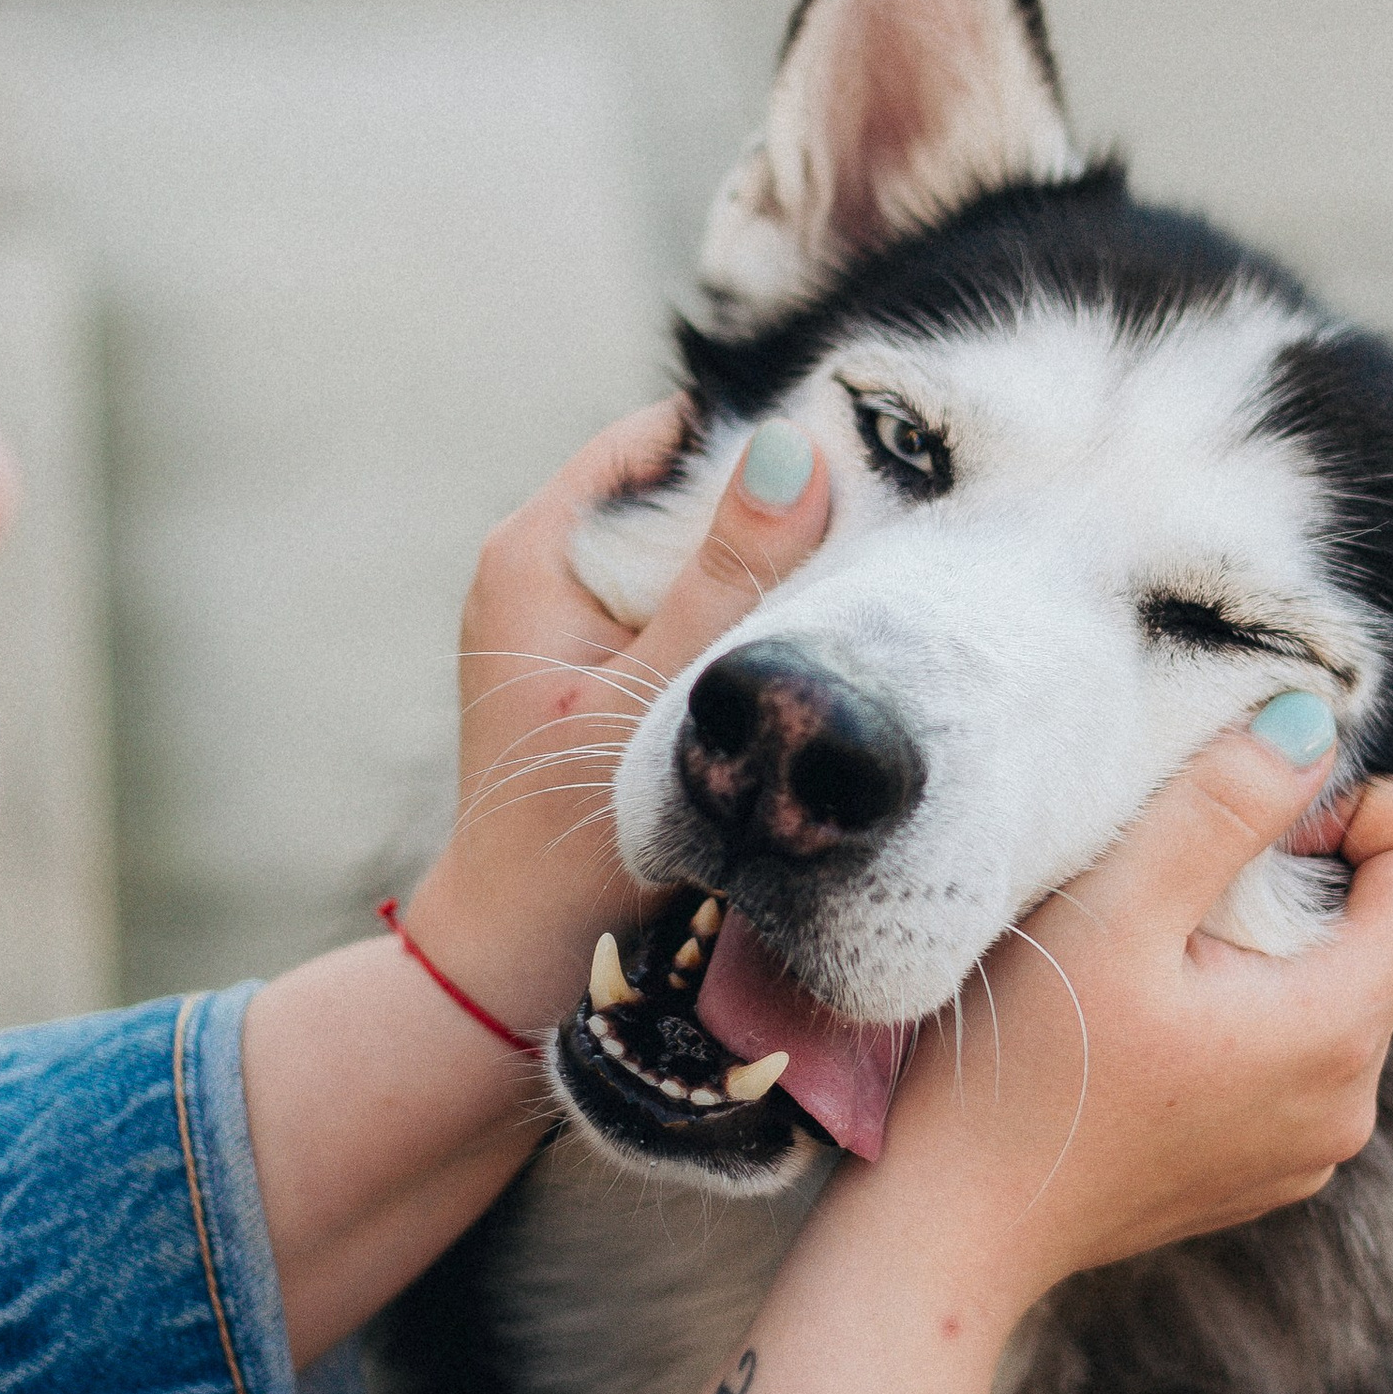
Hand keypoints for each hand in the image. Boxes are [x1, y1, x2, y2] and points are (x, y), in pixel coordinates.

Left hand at [399, 406, 830, 1039]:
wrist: (515, 956)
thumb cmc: (570, 845)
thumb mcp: (663, 703)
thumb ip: (729, 582)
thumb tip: (797, 454)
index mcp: (536, 552)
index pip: (661, 438)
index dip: (754, 438)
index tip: (854, 454)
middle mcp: (540, 567)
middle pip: (679, 491)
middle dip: (768, 503)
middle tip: (878, 517)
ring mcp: (564, 618)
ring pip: (687, 552)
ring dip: (759, 565)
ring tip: (856, 572)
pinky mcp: (593, 665)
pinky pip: (680, 607)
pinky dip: (738, 614)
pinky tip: (804, 640)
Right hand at [867, 705, 1392, 1321]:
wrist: (950, 1231)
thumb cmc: (1016, 1071)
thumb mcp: (1111, 909)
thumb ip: (1223, 805)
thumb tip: (1312, 728)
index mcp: (1338, 1029)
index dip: (1366, 808)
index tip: (1257, 824)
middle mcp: (1351, 1100)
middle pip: (1388, 929)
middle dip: (1299, 879)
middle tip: (1171, 893)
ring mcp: (1312, 1145)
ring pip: (1335, 988)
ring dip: (1261, 947)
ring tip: (1143, 966)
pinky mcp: (1266, 1167)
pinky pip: (1293, 1053)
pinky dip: (1238, 1013)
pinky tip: (1140, 1030)